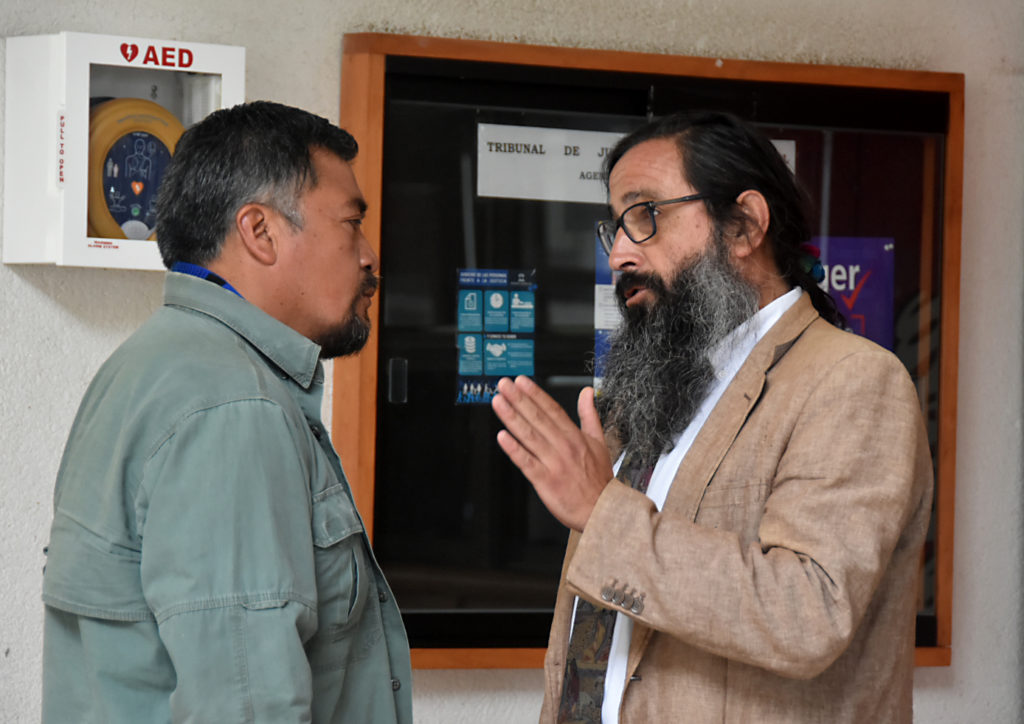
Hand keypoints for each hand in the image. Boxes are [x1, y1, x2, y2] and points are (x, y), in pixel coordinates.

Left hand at [491, 376, 613, 531]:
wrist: (604, 510)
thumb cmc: (599, 479)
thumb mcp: (599, 441)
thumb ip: (589, 415)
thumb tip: (587, 392)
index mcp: (575, 436)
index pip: (552, 409)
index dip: (535, 394)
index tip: (521, 381)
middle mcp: (563, 446)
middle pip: (538, 418)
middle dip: (519, 399)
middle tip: (504, 384)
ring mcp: (554, 463)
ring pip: (529, 436)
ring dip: (512, 418)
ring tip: (498, 402)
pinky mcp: (546, 481)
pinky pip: (527, 462)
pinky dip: (514, 449)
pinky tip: (502, 437)